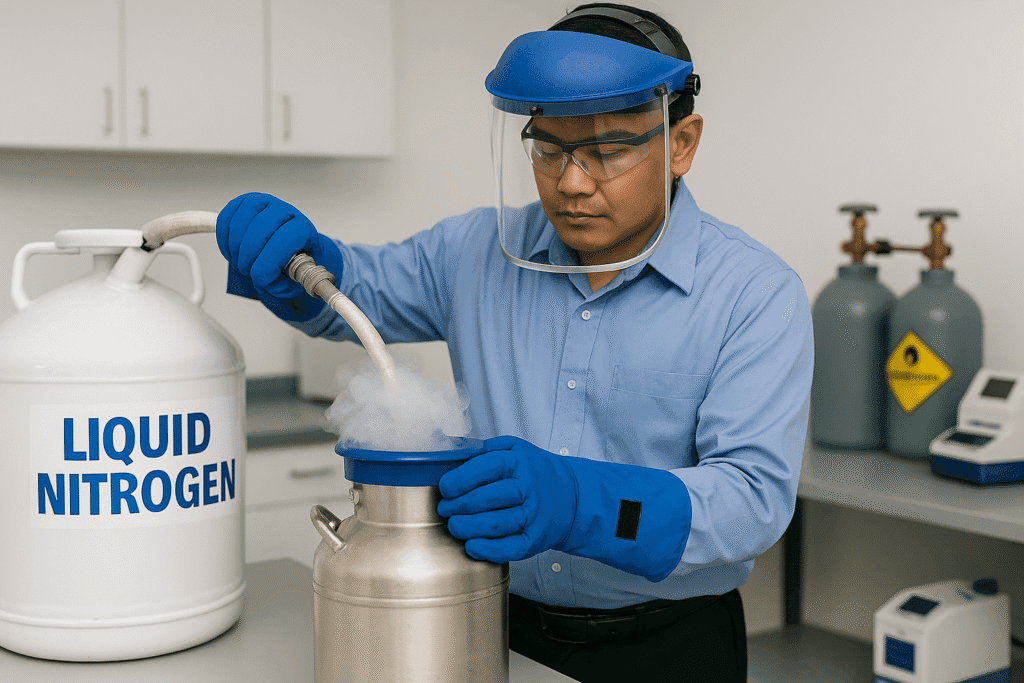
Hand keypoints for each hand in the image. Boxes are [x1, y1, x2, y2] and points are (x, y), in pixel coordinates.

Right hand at [216, 192, 343, 321]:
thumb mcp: (296, 281)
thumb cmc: (293, 262)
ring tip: (240, 262)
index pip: (284, 242)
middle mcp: (286, 212)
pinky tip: (231, 250)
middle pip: (258, 232)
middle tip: (247, 272)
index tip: (260, 278)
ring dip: (234, 248)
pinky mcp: (245, 202)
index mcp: (303, 229)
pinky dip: (223, 237)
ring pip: (240, 223)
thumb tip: (265, 280)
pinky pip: (226, 216)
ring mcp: (265, 203)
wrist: (289, 249)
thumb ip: (283, 285)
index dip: (267, 265)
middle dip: (248, 258)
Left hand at [438, 435, 692, 581]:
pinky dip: (488, 549)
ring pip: (497, 524)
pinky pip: (510, 548)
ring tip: (454, 525)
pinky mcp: (536, 538)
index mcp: (519, 462)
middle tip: (445, 509)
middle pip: (488, 498)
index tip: (445, 487)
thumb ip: (483, 449)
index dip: (460, 479)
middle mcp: (528, 488)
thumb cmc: (533, 472)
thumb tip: (448, 451)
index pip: (486, 468)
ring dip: (468, 527)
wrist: (572, 496)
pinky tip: (472, 545)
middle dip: (459, 505)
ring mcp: (534, 515)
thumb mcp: (514, 449)